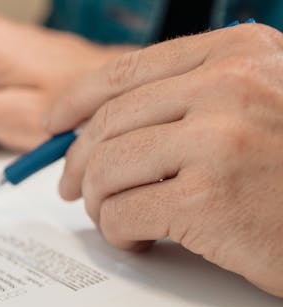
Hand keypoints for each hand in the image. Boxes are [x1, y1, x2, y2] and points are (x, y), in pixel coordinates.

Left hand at [48, 24, 282, 296]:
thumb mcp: (268, 103)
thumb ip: (199, 96)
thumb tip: (107, 119)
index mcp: (240, 54)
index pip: (128, 71)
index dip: (78, 101)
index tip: (56, 123)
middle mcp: (228, 87)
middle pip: (108, 123)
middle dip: (79, 162)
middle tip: (75, 188)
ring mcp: (217, 142)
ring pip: (106, 169)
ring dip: (99, 203)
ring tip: (117, 218)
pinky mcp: (206, 200)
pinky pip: (121, 214)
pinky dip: (119, 234)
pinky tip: (140, 240)